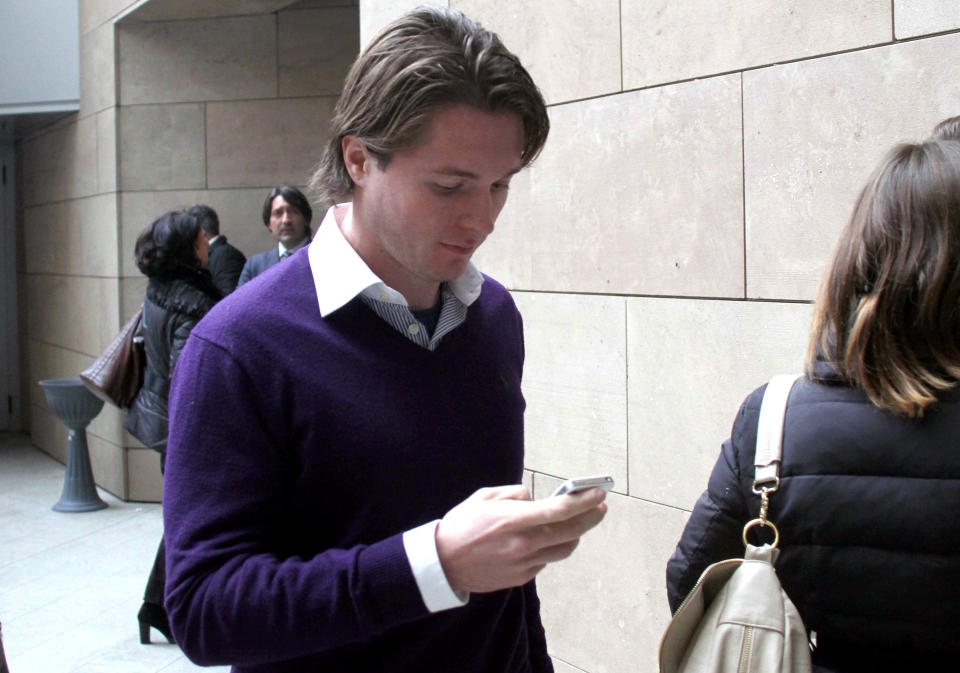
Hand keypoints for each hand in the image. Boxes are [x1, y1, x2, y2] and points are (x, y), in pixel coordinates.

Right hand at [435, 484, 607, 593]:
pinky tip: (544, 539)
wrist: (442, 563)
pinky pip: (545, 560)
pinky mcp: (521, 577)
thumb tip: (535, 499)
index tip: (599, 493)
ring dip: (575, 534)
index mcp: (514, 519)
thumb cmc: (462, 524)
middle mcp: (523, 543)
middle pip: (571, 531)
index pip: (560, 510)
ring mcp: (524, 563)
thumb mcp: (485, 496)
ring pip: (564, 549)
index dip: (584, 501)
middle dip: (591, 517)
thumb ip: (515, 494)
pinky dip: (550, 547)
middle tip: (600, 507)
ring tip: (577, 523)